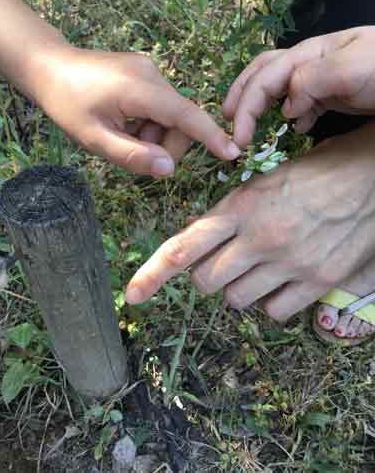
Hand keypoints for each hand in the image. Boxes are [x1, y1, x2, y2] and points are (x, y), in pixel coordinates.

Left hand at [36, 47, 240, 176]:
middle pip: (180, 120)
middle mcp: (152, 75)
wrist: (49, 66)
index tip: (232, 152)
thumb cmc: (66, 104)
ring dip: (154, 135)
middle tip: (136, 156)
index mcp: (140, 90)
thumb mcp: (94, 138)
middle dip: (165, 145)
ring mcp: (150, 71)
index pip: (185, 115)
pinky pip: (160, 106)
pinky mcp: (146, 73)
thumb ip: (132, 156)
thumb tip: (169, 169)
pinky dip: (149, 123)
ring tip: (124, 137)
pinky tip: (125, 124)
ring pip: (171, 115)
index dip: (210, 135)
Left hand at [125, 123, 374, 320]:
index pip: (185, 245)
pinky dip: (271, 302)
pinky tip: (282, 280)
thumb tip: (199, 236)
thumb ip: (230, 214)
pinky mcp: (317, 281)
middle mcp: (260, 238)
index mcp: (240, 207)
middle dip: (206, 276)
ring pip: (237, 300)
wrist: (369, 176)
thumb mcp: (263, 183)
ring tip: (258, 267)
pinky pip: (274, 312)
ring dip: (239, 289)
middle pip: (206, 282)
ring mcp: (289, 262)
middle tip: (221, 263)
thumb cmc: (313, 173)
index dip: (153, 273)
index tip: (133, 295)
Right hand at [223, 26, 374, 145]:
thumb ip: (312, 80)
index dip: (247, 106)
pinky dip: (290, 117)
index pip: (266, 77)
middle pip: (262, 76)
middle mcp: (308, 64)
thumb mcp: (352, 67)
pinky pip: (301, 103)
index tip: (239, 137)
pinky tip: (293, 128)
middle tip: (230, 128)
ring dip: (257, 107)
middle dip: (241, 100)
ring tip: (247, 127)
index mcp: (308, 53)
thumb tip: (286, 107)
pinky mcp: (331, 94)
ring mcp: (319, 79)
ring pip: (277, 89)